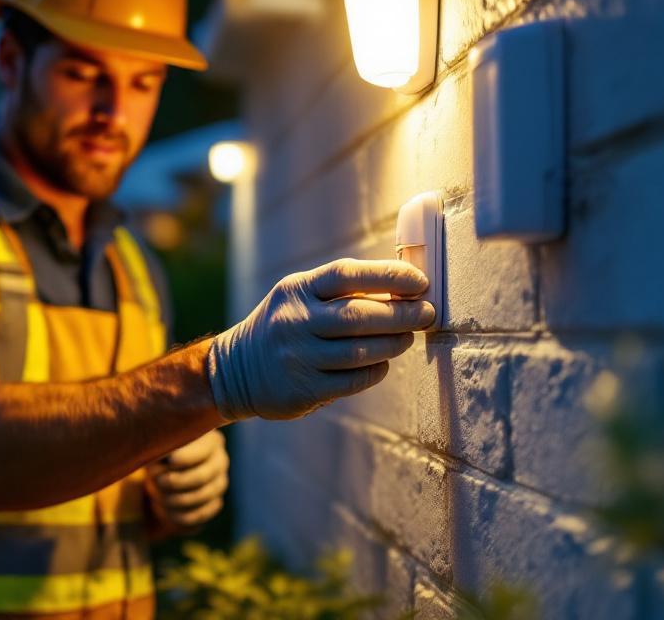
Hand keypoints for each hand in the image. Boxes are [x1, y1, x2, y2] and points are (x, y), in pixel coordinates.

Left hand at [145, 429, 227, 532]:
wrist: (164, 477)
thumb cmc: (161, 455)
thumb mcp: (160, 447)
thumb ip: (165, 447)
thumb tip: (168, 456)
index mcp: (210, 441)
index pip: (205, 450)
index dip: (188, 456)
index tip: (171, 460)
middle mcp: (220, 461)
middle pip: (202, 476)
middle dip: (177, 481)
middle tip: (158, 481)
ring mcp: (220, 483)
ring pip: (201, 497)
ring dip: (174, 499)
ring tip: (156, 495)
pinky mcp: (215, 503)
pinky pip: (200, 514)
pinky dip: (179, 514)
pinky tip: (164, 508)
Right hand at [206, 258, 433, 420]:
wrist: (236, 370)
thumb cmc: (286, 324)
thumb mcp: (300, 295)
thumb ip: (341, 290)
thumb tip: (402, 287)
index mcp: (297, 289)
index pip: (347, 274)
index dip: (388, 275)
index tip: (420, 281)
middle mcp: (295, 321)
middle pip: (359, 315)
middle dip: (402, 314)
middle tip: (427, 313)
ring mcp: (297, 356)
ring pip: (360, 351)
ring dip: (394, 343)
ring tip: (409, 338)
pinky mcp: (303, 389)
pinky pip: (353, 379)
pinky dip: (376, 370)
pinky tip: (384, 362)